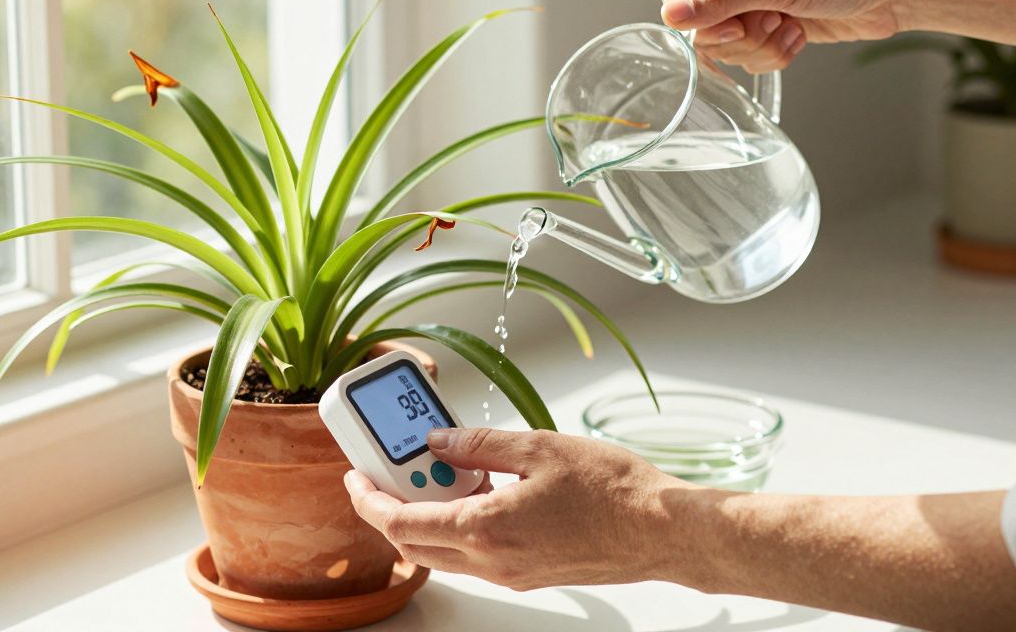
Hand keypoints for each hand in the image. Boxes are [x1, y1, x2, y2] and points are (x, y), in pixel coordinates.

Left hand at [343, 427, 699, 590]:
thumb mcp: (537, 448)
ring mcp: (510, 573)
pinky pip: (475, 555)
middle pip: (414, 544)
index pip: (402, 522)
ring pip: (443, 553)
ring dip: (426, 517)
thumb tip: (438, 441)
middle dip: (388, 509)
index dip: (369, 499)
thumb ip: (478, 443)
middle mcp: (492, 561)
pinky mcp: (528, 573)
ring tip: (435, 472)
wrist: (660, 530)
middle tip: (384, 472)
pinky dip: (459, 525)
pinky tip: (477, 490)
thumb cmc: (612, 491)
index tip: (355, 476)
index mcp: (486, 528)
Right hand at [661, 0, 911, 71]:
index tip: (737, 25)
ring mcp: (752, 4)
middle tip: (773, 21)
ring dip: (762, 48)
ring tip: (792, 25)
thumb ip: (720, 1)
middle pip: (703, 31)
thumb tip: (672, 15)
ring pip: (729, 49)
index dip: (702, 22)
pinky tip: (800, 35)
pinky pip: (751, 58)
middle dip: (741, 38)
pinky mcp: (770, 28)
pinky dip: (776, 55)